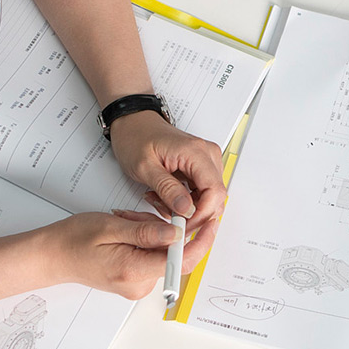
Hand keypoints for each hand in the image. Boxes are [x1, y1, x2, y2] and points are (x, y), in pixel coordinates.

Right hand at [41, 210, 218, 300]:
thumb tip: (176, 234)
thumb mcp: (111, 226)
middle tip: (136, 216)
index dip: (201, 241)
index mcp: (133, 271)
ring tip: (124, 223)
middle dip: (163, 230)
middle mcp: (138, 284)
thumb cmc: (74, 240)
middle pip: (172, 255)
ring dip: (151, 232)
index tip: (211, 222)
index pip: (181, 261)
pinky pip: (151, 257)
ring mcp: (136, 285)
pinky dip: (144, 240)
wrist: (52, 256)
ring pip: (162, 253)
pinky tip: (125, 232)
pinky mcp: (134, 280)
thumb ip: (146, 231)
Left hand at [107, 109, 226, 226]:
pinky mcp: (200, 168)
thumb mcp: (145, 167)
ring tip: (159, 201)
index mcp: (196, 152)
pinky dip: (183, 202)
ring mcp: (205, 162)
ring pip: (207, 199)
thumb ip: (167, 189)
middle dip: (192, 214)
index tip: (183, 225)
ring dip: (185, 209)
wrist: (133, 124)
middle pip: (214, 198)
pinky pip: (200, 194)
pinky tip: (165, 197)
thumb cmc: (136, 137)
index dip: (201, 214)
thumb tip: (186, 209)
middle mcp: (207, 156)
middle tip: (168, 217)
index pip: (215, 192)